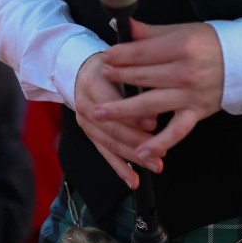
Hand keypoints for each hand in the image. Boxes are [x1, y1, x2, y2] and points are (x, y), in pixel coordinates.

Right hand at [73, 55, 155, 190]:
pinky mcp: (89, 133)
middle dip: (137, 142)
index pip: (112, 103)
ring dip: (133, 158)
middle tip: (160, 152)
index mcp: (92, 82)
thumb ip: (135, 78)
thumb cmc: (110, 64)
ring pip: (109, 144)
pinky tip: (133, 180)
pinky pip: (104, 153)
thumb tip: (154, 105)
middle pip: (111, 128)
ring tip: (155, 165)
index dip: (132, 115)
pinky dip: (120, 168)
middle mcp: (85, 105)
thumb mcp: (121, 62)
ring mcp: (84, 121)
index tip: (154, 124)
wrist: (81, 68)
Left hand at [95, 20, 223, 166]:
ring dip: (122, 111)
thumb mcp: (183, 31)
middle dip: (118, 77)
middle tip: (100, 78)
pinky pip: (176, 131)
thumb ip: (151, 33)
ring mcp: (190, 96)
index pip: (141, 53)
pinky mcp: (196, 113)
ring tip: (99, 114)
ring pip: (150, 105)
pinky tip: (141, 151)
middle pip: (142, 77)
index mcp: (180, 47)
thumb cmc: (211, 43)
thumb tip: (125, 26)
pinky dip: (159, 143)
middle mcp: (184, 73)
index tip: (106, 57)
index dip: (120, 56)